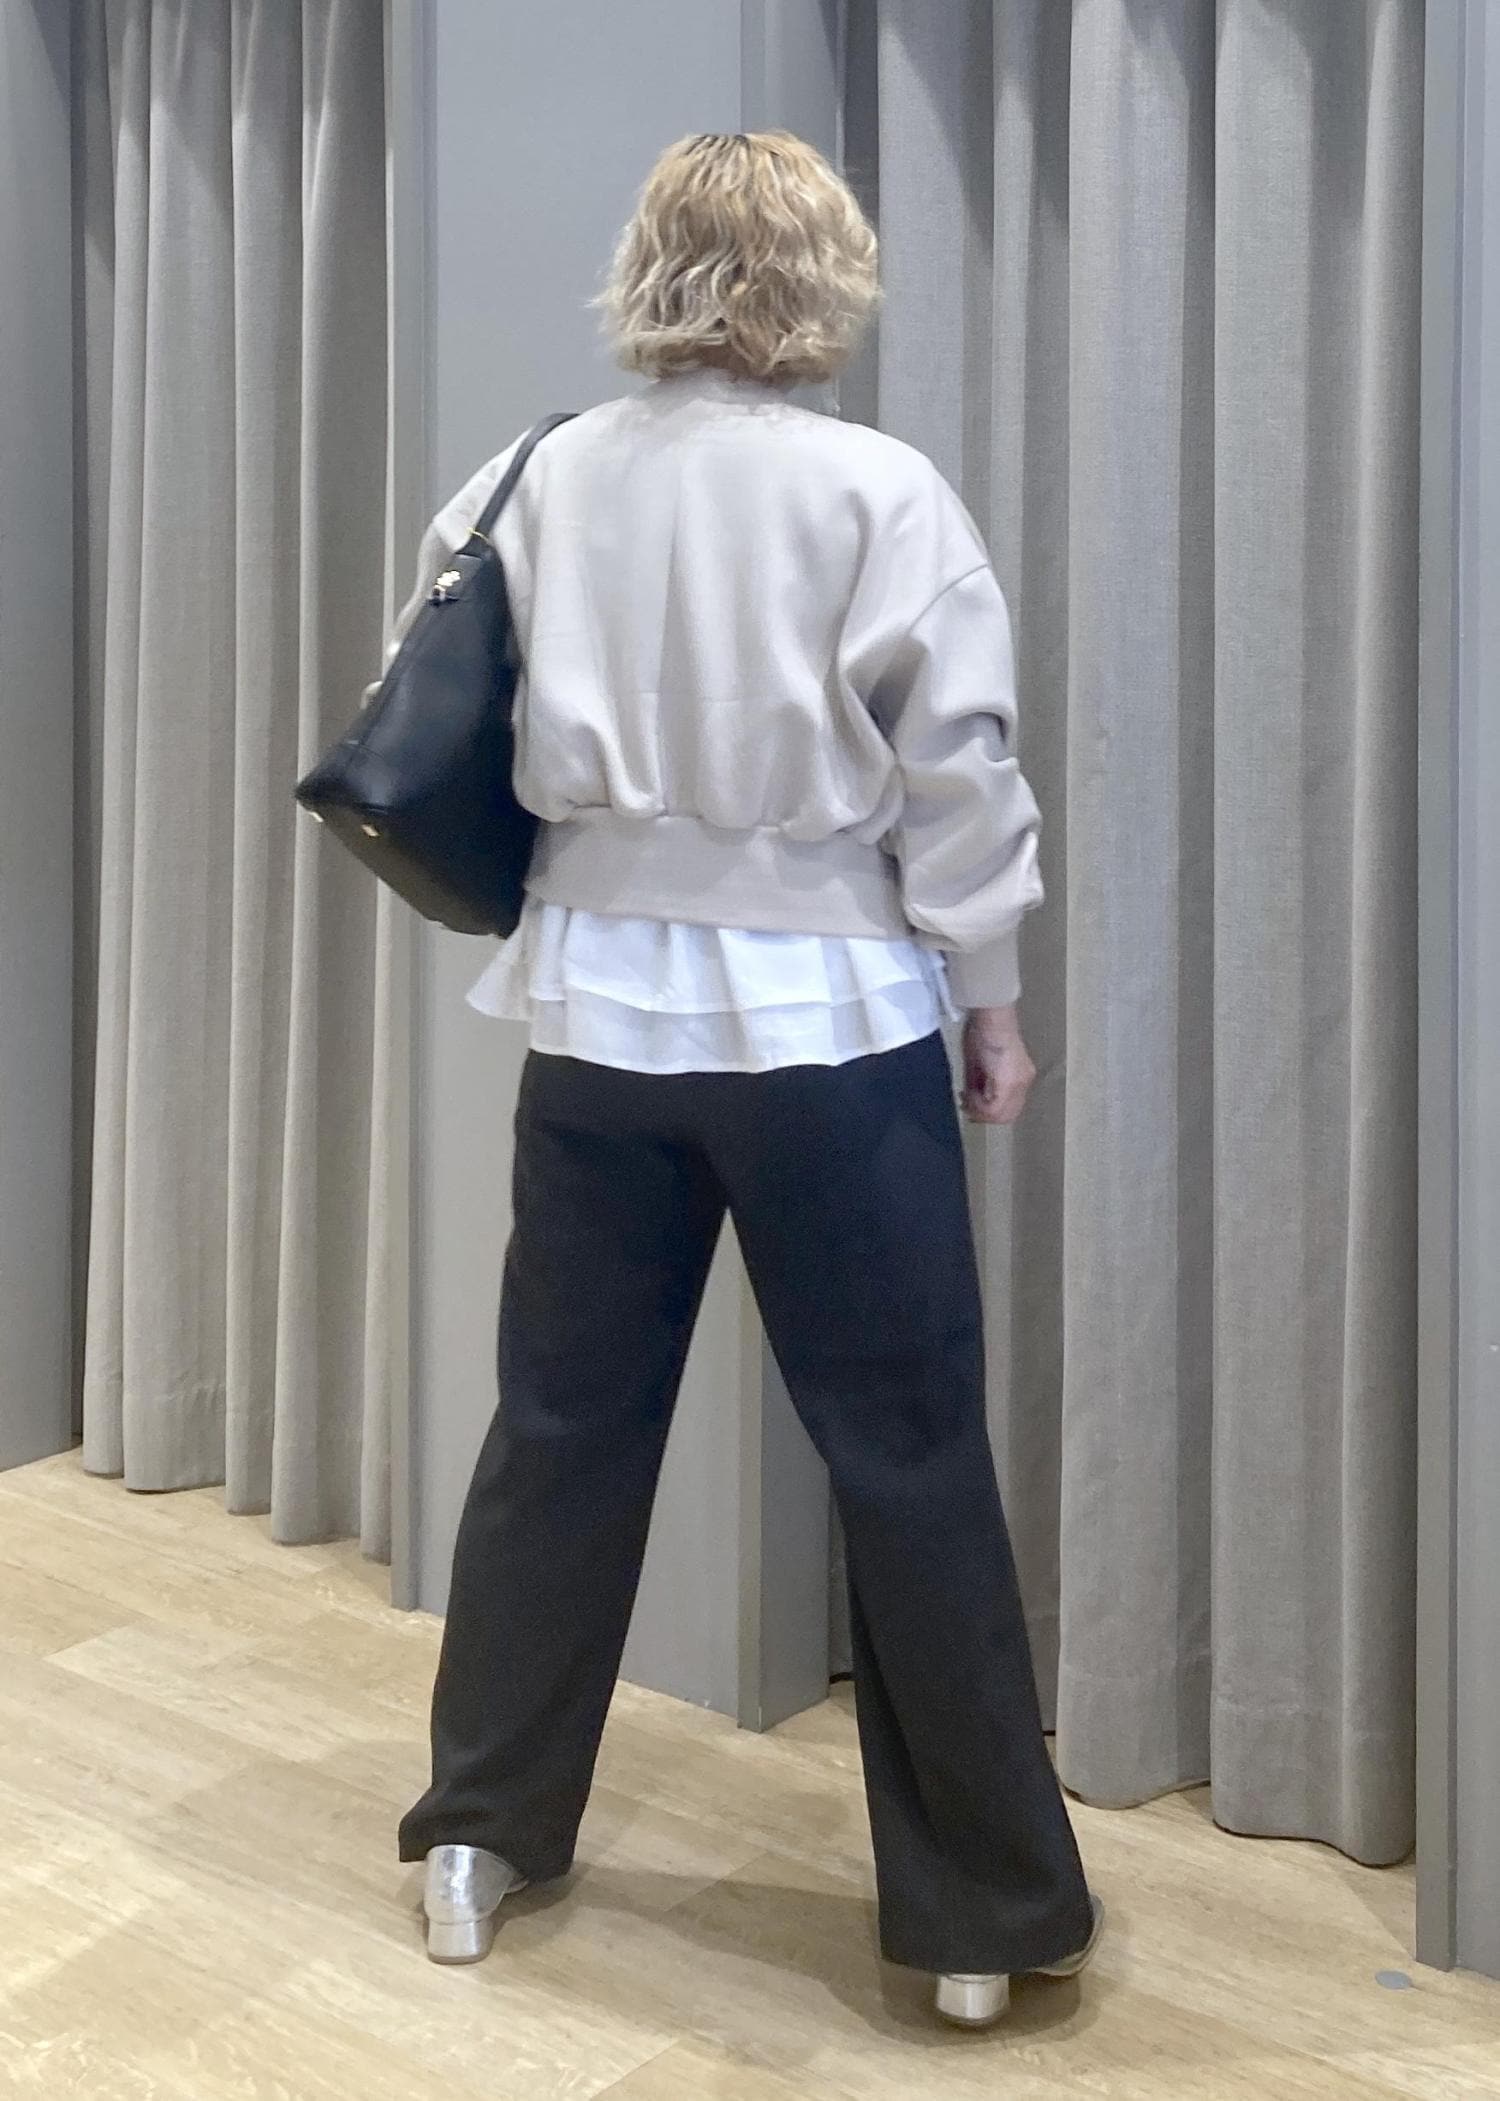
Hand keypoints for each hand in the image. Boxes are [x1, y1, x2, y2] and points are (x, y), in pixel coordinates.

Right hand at [961, 1006, 1035, 1125]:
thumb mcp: (979, 1063)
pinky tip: (969, 1092)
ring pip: (1001, 1115)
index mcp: (1019, 1076)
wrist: (990, 1017)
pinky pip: (994, 1107)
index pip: (1007, 1108)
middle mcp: (1023, 1082)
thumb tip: (972, 1100)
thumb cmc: (983, 1030)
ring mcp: (1019, 1083)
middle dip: (983, 1115)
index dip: (986, 1112)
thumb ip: (979, 1084)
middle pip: (1006, 1116)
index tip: (969, 1104)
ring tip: (967, 1097)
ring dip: (980, 1110)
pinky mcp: (1010, 1082)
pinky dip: (978, 1104)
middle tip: (967, 1106)